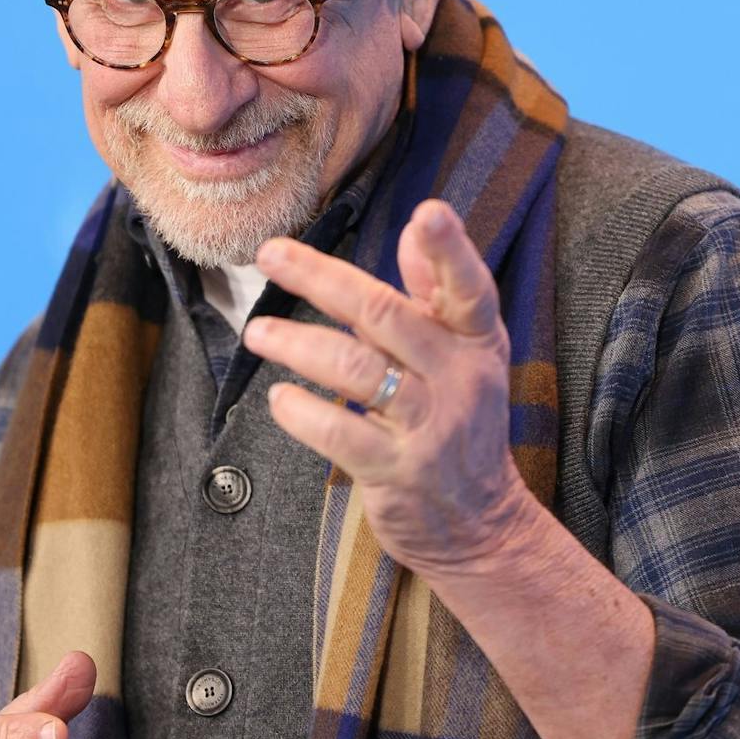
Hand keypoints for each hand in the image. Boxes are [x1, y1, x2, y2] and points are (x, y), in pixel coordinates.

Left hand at [243, 198, 538, 578]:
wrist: (482, 525)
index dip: (449, 250)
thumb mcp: (467, 357)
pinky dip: (299, 411)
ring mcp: (429, 427)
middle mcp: (459, 378)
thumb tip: (409, 230)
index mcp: (477, 342)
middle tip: (271, 255)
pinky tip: (279, 400)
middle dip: (320, 278)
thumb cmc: (463, 426)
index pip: (468, 288)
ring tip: (257, 334)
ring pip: (352, 370)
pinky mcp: (395, 471)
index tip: (428, 213)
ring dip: (295, 344)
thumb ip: (435, 295)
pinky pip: (336, 430)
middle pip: (384, 314)